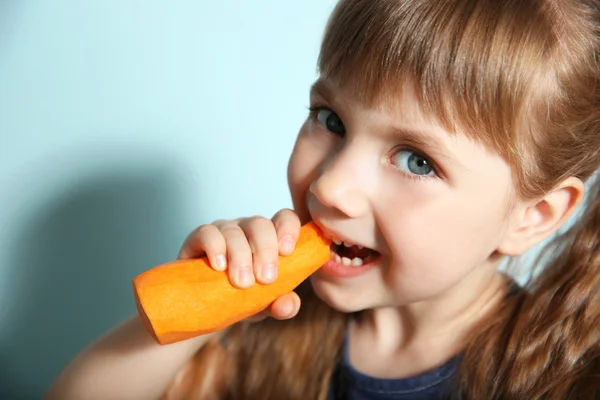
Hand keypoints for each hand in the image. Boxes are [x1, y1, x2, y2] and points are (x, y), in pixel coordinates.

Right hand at [178, 208, 302, 320]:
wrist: (205, 306)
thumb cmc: (241, 298)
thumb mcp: (265, 305)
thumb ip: (282, 305)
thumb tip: (288, 306)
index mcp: (270, 239)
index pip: (284, 219)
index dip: (288, 230)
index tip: (287, 252)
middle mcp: (248, 230)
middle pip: (260, 224)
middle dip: (265, 251)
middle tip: (266, 279)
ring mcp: (223, 231)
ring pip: (234, 231)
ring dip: (240, 256)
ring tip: (242, 282)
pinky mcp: (198, 238)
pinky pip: (207, 233)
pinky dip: (214, 248)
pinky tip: (219, 267)